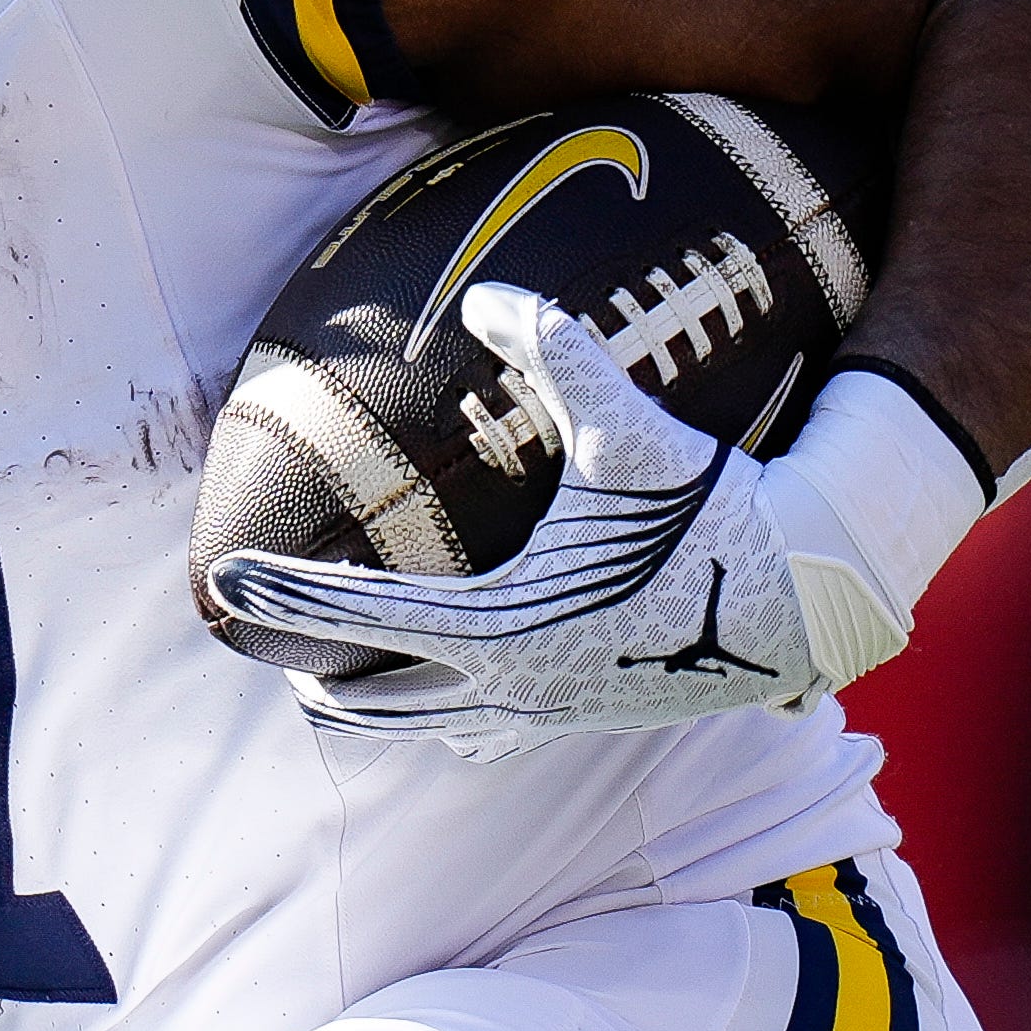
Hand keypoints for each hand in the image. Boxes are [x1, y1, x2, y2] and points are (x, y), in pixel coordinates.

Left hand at [201, 283, 825, 757]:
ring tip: (326, 679)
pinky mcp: (583, 722)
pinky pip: (485, 738)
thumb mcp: (629, 426)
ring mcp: (549, 716)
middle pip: (373, 698)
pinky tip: (432, 703)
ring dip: (370, 704)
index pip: (361, 616)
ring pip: (425, 729)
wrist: (807, 594)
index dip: (286, 595)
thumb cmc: (710, 506)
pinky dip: (439, 722)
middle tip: (265, 628)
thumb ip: (557, 354)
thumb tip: (492, 292)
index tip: (223, 583)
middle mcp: (515, 686)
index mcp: (503, 625)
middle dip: (314, 667)